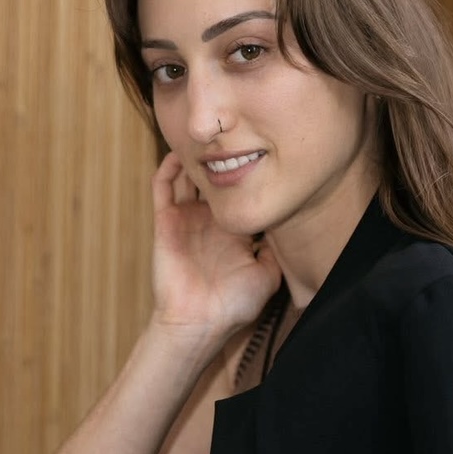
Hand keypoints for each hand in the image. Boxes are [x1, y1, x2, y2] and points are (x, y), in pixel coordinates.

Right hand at [150, 152, 281, 341]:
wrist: (199, 322)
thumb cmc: (232, 305)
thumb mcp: (267, 275)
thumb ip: (276, 250)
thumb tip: (290, 228)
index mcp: (232, 231)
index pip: (238, 194)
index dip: (248, 174)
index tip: (262, 150)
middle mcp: (208, 221)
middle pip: (212, 179)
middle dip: (221, 157)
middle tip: (232, 131)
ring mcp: (186, 219)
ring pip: (187, 177)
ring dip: (194, 157)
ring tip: (205, 135)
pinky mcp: (165, 221)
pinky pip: (162, 188)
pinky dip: (167, 167)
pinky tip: (178, 153)